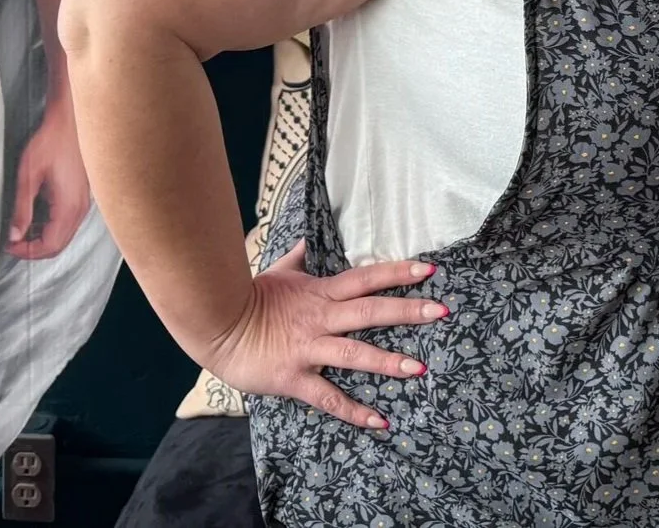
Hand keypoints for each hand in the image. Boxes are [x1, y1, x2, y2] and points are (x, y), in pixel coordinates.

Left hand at [7, 99, 91, 258]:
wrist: (70, 121)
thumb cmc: (51, 142)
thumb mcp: (28, 175)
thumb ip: (21, 209)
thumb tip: (14, 235)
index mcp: (68, 206)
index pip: (49, 246)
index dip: (26, 251)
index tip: (9, 245)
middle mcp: (80, 207)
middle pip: (59, 245)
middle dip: (34, 249)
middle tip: (13, 242)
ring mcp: (84, 201)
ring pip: (65, 236)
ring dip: (43, 239)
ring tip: (23, 230)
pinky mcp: (83, 195)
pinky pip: (69, 223)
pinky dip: (53, 228)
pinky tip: (38, 218)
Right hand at [202, 240, 447, 429]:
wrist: (217, 325)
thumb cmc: (250, 297)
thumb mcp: (280, 270)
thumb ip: (301, 257)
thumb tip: (309, 237)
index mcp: (321, 292)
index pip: (366, 278)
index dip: (397, 272)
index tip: (428, 269)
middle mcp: (321, 319)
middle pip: (370, 312)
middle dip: (407, 311)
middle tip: (441, 311)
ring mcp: (308, 349)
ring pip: (354, 354)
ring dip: (387, 362)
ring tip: (418, 368)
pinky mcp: (294, 378)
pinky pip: (328, 397)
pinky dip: (354, 411)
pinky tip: (379, 421)